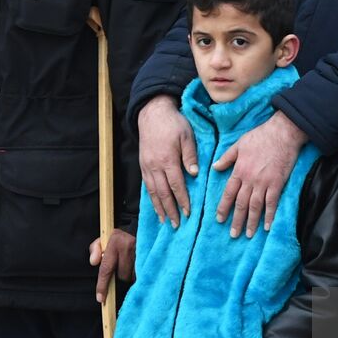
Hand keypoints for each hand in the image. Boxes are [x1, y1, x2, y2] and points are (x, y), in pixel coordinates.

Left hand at [90, 229, 135, 302]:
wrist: (142, 228)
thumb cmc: (120, 237)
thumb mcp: (104, 239)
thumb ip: (95, 249)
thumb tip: (93, 262)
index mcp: (116, 241)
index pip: (106, 268)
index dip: (102, 285)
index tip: (101, 299)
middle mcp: (129, 246)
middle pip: (122, 275)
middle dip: (120, 274)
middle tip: (122, 264)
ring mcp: (142, 251)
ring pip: (132, 276)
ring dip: (130, 274)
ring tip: (131, 263)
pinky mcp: (151, 257)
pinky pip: (142, 274)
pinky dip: (139, 273)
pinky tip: (139, 265)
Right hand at [138, 94, 196, 227]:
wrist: (152, 113)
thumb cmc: (173, 123)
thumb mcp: (186, 135)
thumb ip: (190, 155)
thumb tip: (194, 173)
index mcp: (168, 159)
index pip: (176, 185)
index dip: (183, 200)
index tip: (188, 213)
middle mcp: (155, 166)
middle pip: (163, 193)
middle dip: (170, 210)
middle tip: (176, 225)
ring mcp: (147, 166)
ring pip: (153, 192)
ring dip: (159, 208)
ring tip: (165, 221)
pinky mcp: (143, 165)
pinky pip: (147, 186)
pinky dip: (152, 198)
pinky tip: (156, 206)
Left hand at [213, 112, 307, 237]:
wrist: (282, 133)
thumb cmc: (260, 136)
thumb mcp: (239, 144)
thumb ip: (227, 157)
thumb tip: (215, 167)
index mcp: (239, 170)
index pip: (228, 193)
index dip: (223, 208)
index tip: (220, 219)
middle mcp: (250, 179)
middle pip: (241, 204)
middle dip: (236, 220)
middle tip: (233, 235)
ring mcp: (264, 182)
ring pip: (255, 206)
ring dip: (251, 222)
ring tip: (248, 234)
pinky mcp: (277, 183)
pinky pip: (272, 203)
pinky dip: (269, 215)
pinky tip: (267, 226)